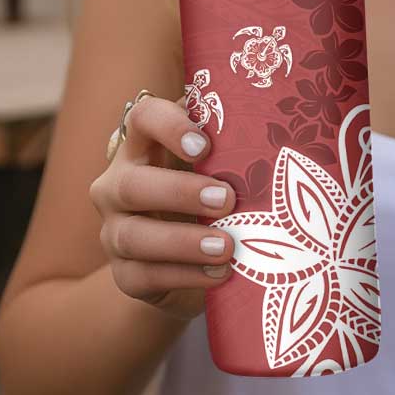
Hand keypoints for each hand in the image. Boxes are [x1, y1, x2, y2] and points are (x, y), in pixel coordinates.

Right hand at [89, 93, 235, 319]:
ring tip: (227, 246)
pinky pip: (143, 277)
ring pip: (133, 236)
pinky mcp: (124, 274)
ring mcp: (115, 231)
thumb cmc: (211, 193)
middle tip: (226, 200)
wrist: (191, 259)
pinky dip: (185, 276)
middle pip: (132, 183)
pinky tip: (220, 273)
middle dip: (179, 192)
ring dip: (183, 241)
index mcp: (143, 145)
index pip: (142, 118)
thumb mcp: (220, 163)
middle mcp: (118, 184)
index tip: (205, 145)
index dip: (169, 126)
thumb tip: (279, 118)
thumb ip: (234, 139)